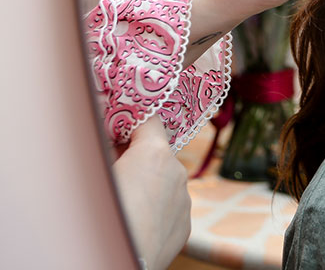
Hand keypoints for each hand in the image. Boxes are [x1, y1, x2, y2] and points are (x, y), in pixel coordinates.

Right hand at [111, 118, 190, 269]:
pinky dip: (152, 210)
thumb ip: (100, 144)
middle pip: (155, 153)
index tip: (113, 131)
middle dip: (133, 157)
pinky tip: (132, 222)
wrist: (116, 266)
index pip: (149, 119)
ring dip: (144, 185)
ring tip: (119, 204)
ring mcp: (184, 202)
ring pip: (162, 182)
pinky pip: (167, 208)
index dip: (129, 123)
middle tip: (109, 172)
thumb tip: (105, 128)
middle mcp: (178, 174)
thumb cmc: (97, 218)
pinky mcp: (184, 227)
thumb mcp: (89, 171)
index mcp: (155, 154)